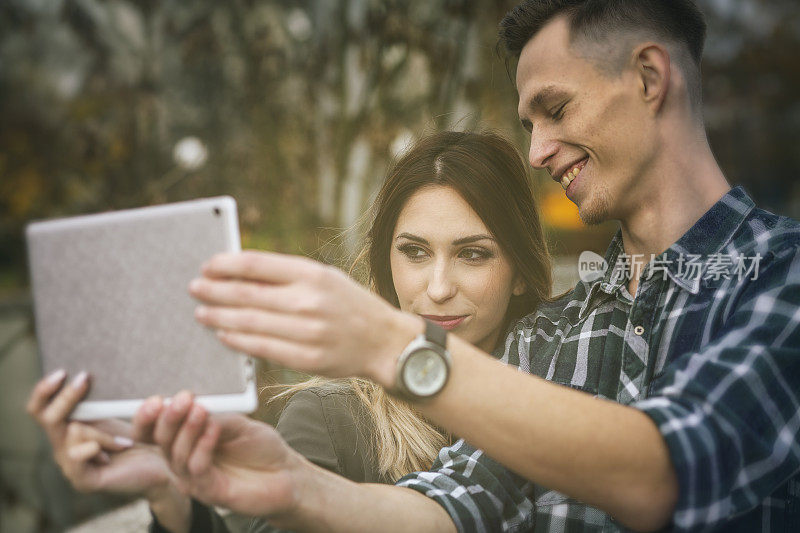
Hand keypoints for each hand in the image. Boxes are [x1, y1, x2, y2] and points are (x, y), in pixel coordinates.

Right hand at [26, 371, 173, 498]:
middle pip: (48, 418)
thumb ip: (101, 398)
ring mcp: (70, 464)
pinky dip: (98, 446)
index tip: (63, 372)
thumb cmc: (141, 434)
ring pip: (73, 433)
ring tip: (126, 441)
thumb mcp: (119, 410)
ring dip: (103, 433)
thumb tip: (89, 372)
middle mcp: (63, 445)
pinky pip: (77, 457)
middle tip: (85, 379)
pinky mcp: (83, 480)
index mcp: (68, 425)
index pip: (39, 408)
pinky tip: (119, 446)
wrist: (162, 465)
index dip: (44, 390)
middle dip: (67, 397)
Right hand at [145, 391, 303, 517]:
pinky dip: (203, 447)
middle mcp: (185, 460)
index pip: (154, 430)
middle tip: (182, 399)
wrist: (286, 472)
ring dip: (187, 430)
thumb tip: (193, 402)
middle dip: (168, 418)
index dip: (149, 416)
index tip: (157, 399)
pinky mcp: (210, 492)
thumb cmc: (260, 446)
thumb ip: (216, 414)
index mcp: (186, 440)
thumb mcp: (238, 422)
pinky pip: (197, 469)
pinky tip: (213, 429)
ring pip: (177, 455)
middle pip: (161, 441)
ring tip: (200, 410)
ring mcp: (195, 478)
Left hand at [189, 251, 421, 387]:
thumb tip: (239, 272)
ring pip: (249, 323)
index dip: (224, 265)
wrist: (384, 341)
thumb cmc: (349, 304)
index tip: (207, 266)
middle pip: (246, 295)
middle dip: (214, 291)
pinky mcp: (307, 359)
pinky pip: (262, 349)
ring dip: (219, 317)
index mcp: (312, 274)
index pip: (256, 265)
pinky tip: (223, 335)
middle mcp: (309, 301)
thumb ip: (286, 275)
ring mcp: (308, 332)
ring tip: (202, 313)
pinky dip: (238, 341)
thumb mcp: (324, 278)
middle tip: (195, 289)